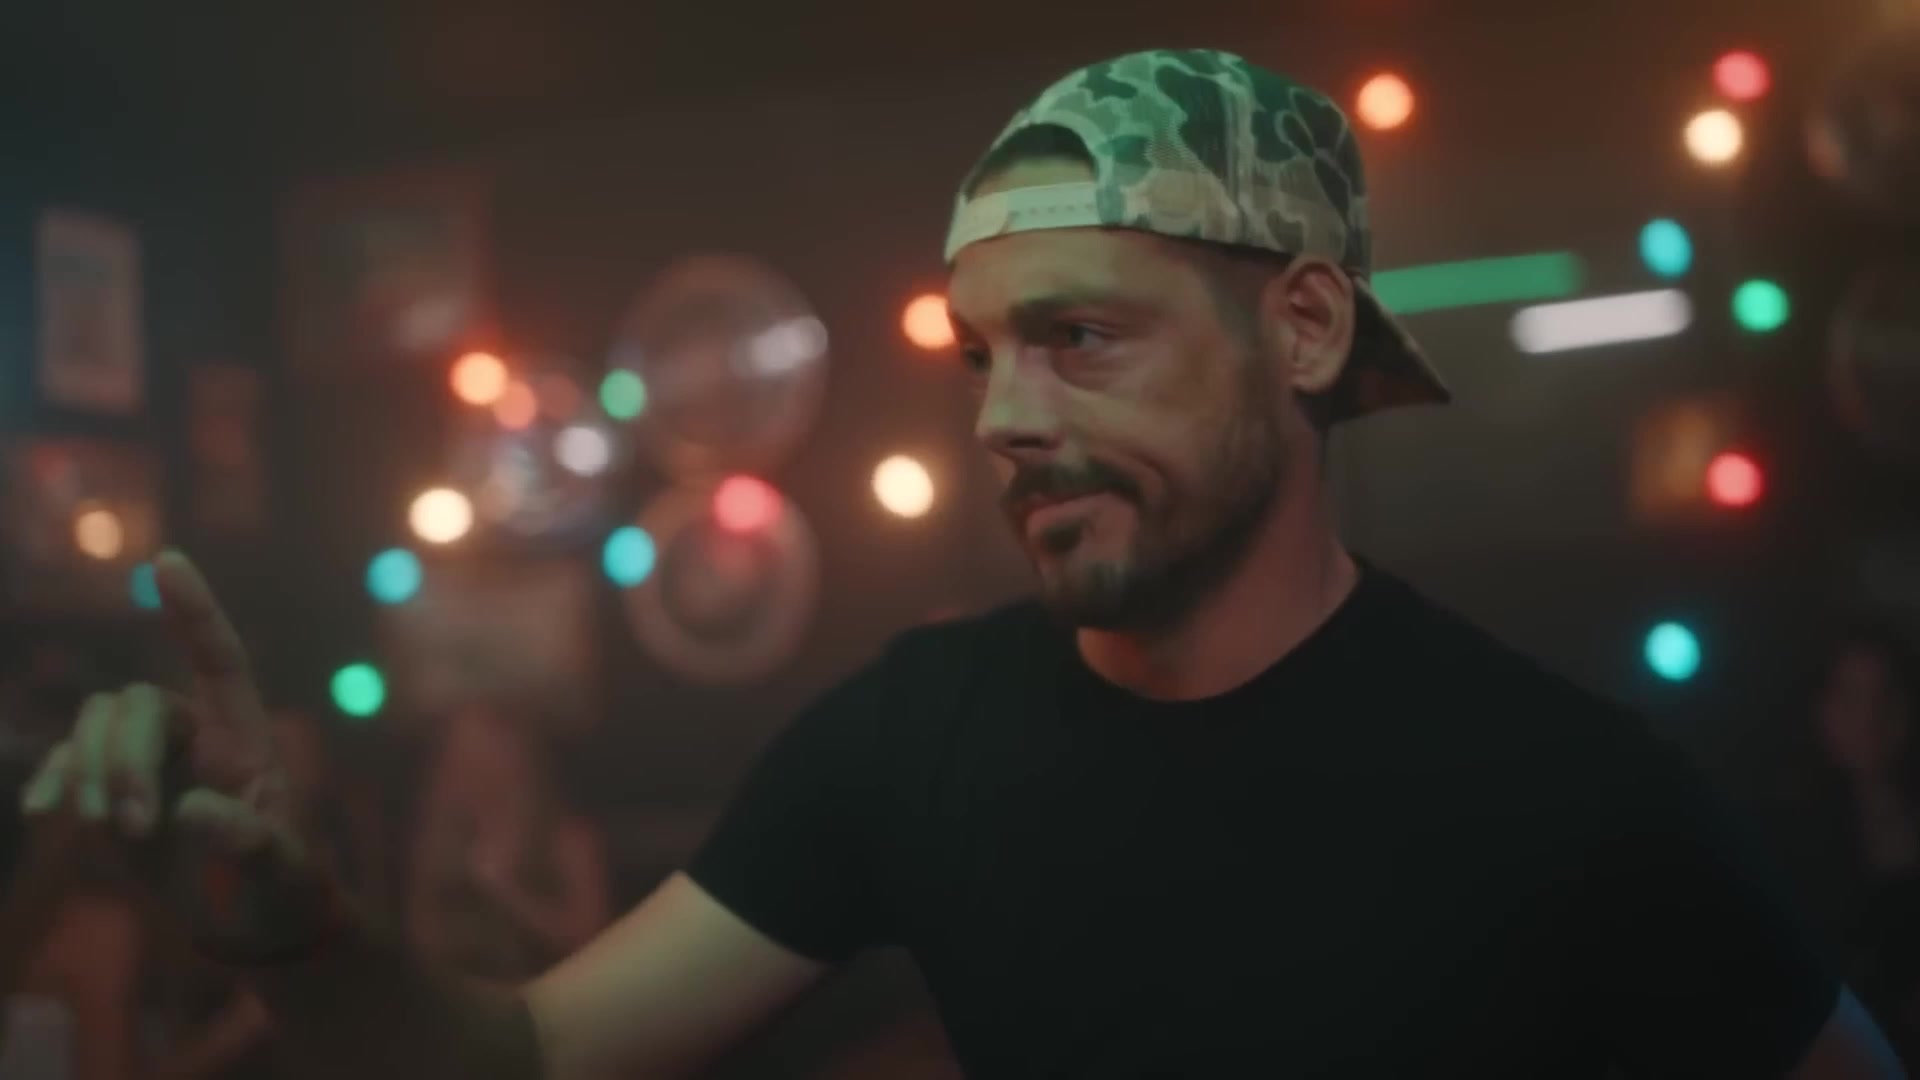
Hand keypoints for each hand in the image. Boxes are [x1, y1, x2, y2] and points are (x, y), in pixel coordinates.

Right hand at [17, 551, 334, 963]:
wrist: (250, 925)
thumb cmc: (280, 890)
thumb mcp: (282, 874)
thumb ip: (251, 844)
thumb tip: (192, 812)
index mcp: (245, 735)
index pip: (219, 658)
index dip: (194, 610)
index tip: (168, 560)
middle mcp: (194, 734)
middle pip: (135, 704)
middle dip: (122, 759)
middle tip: (134, 827)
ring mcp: (147, 759)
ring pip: (95, 724)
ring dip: (89, 771)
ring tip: (111, 832)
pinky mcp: (109, 791)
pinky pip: (65, 761)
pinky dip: (51, 780)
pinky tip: (41, 814)